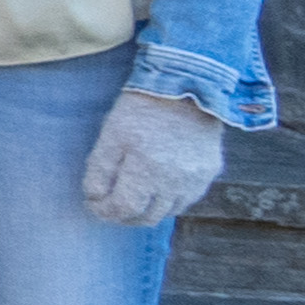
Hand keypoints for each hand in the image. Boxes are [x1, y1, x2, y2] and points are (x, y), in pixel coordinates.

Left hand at [78, 88, 225, 226]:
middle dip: (124, 216)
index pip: (123, 208)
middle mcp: (175, 180)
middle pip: (147, 217)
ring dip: (147, 211)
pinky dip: (169, 200)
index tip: (94, 205)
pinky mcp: (210, 172)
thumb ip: (99, 171)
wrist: (185, 88)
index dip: (105, 211)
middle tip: (110, 206)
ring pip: (168, 212)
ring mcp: (196, 179)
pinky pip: (187, 199)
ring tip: (132, 198)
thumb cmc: (140, 110)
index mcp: (147, 169)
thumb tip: (94, 198)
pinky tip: (156, 188)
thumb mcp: (110, 135)